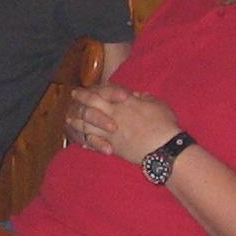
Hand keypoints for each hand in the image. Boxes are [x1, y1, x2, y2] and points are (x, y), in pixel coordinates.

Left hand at [67, 85, 182, 165]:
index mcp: (126, 102)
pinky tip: (80, 139)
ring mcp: (110, 130)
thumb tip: (138, 95)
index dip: (98, 87)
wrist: (164, 148)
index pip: (107, 90)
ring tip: (69, 117)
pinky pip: (93, 141)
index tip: (91, 86)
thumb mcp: (158, 105)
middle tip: (74, 94)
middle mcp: (114, 114)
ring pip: (87, 122)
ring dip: (77, 118)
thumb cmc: (165, 125)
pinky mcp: (111, 146)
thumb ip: (146, 98)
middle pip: (92, 102)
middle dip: (81, 97)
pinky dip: (85, 140)